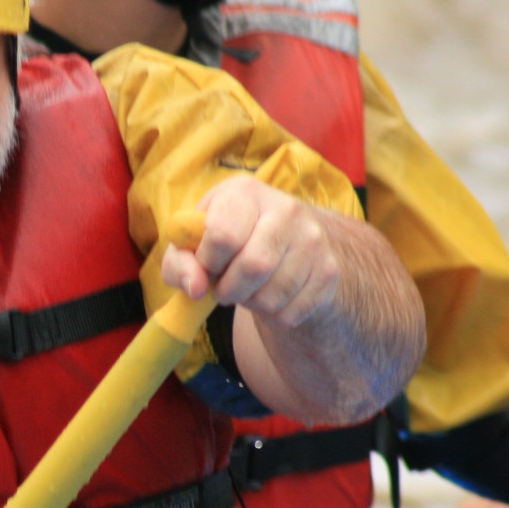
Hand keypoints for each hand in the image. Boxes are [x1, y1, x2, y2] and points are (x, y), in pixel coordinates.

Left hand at [159, 176, 338, 325]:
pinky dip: (272, 315)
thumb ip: (180, 264)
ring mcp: (313, 239)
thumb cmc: (226, 241)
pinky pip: (292, 312)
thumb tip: (196, 289)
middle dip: (229, 289)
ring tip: (247, 290)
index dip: (209, 262)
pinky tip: (270, 295)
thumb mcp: (193, 245)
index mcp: (245, 192)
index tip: (209, 265)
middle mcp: (286, 208)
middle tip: (224, 289)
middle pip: (254, 266)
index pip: (223, 235)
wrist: (283, 241)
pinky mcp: (328, 270)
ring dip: (250, 303)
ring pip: (273, 295)